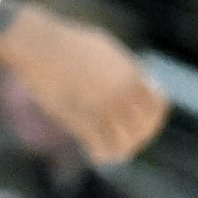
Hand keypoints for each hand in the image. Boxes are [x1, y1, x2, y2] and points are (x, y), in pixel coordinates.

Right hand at [0, 1, 169, 166]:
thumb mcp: (105, 48)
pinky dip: (100, 154)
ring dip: (120, 148)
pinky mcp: (80, 118)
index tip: (139, 119)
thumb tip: (136, 80)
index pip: (158, 105)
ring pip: (126, 142)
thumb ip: (124, 67)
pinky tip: (93, 152)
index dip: (153, 116)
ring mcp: (101, 106)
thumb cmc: (67, 43)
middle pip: (144, 127)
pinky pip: (101, 148)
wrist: (38, 45)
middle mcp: (120, 92)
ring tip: (109, 148)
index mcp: (129, 74)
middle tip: (124, 139)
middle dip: (138, 136)